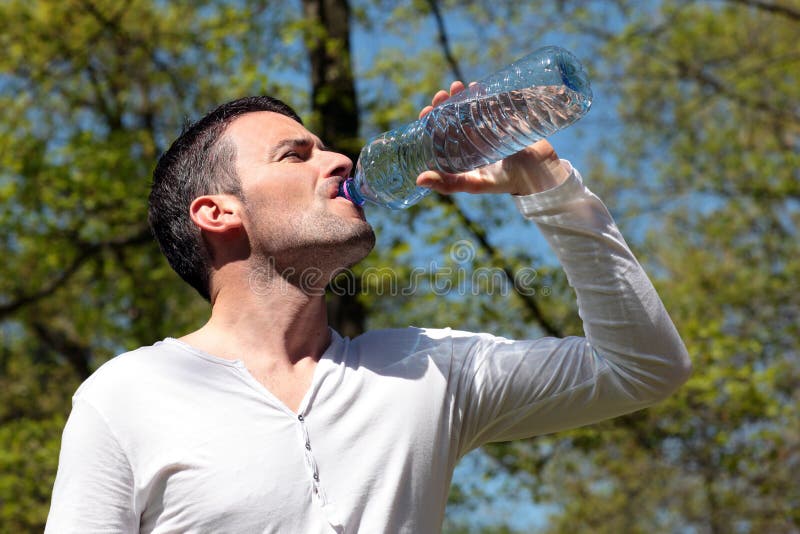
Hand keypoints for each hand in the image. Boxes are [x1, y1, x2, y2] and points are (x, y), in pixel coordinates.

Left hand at [416, 81, 568, 195]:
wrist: (542, 173)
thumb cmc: (506, 182)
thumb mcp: (476, 184)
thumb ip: (450, 184)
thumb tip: (419, 180)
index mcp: (460, 154)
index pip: (440, 135)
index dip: (430, 122)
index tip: (426, 110)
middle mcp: (471, 141)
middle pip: (452, 117)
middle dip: (445, 104)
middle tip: (443, 94)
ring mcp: (487, 129)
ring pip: (469, 108)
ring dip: (461, 96)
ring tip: (459, 86)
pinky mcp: (504, 120)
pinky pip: (490, 103)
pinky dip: (483, 94)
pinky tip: (479, 85)